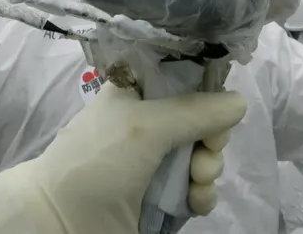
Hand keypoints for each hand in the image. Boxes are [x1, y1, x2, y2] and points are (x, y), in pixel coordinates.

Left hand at [0, 84, 248, 233]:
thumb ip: (195, 110)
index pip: (188, 82)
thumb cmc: (97, 160)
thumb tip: (240, 101)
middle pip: (203, 121)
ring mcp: (156, 163)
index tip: (214, 111)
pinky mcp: (162, 198)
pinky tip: (196, 202)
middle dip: (212, 138)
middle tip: (205, 153)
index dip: (207, 96)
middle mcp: (150, 124)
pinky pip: (199, 191)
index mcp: (138, 93)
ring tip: (197, 183)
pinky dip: (203, 195)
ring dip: (210, 169)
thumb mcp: (145, 125)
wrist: (61, 221)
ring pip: (204, 157)